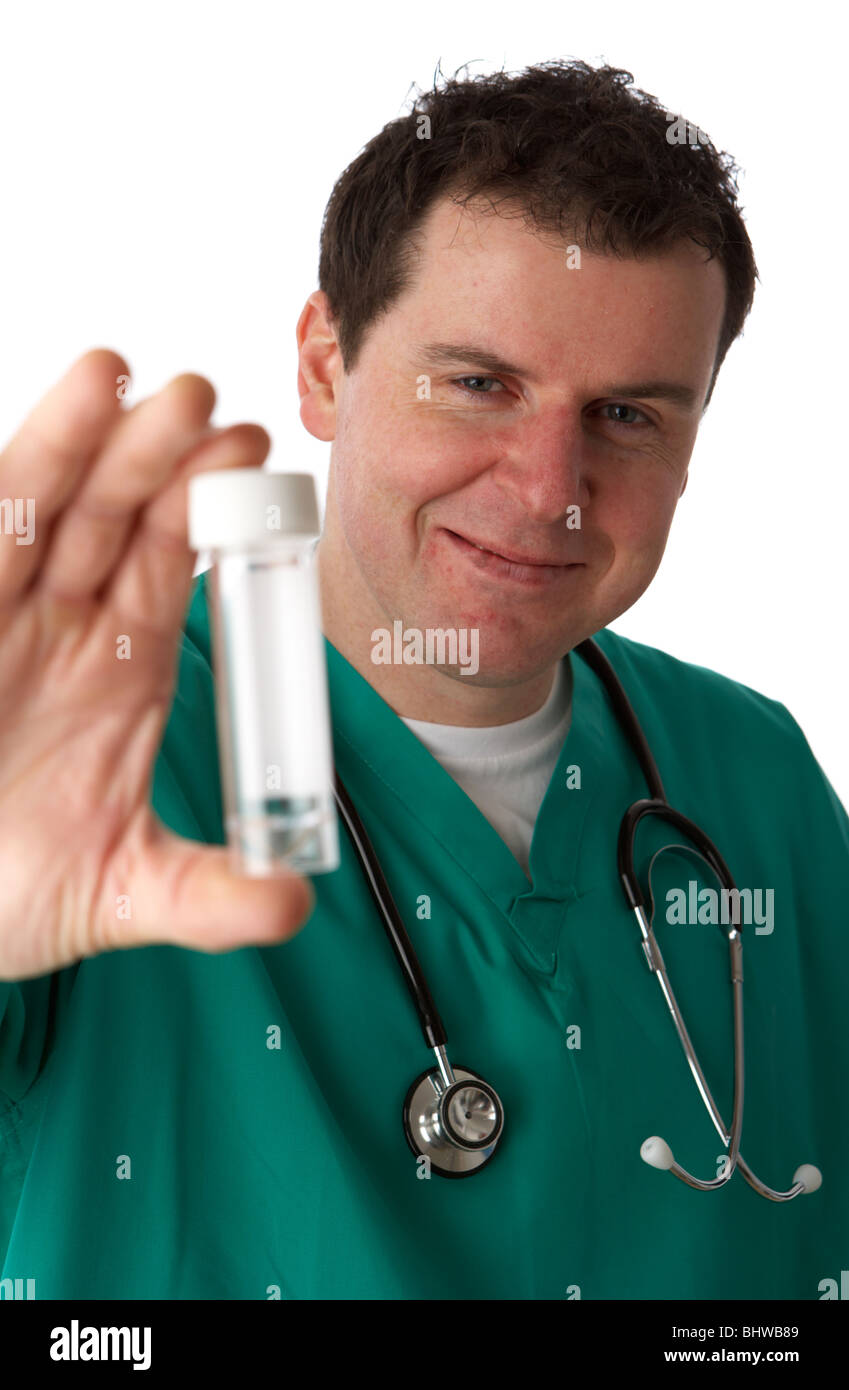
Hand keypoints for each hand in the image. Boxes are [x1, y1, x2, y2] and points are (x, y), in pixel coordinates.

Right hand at [0, 349, 314, 980]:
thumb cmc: (12, 894)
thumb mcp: (121, 895)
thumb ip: (208, 898)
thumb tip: (293, 904)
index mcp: (121, 671)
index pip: (171, 565)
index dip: (210, 510)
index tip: (256, 460)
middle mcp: (62, 630)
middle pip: (114, 519)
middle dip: (156, 455)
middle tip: (204, 397)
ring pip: (37, 513)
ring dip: (75, 444)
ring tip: (117, 374)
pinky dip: (5, 489)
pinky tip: (41, 433)